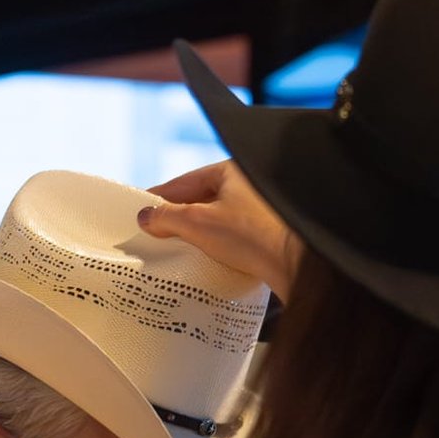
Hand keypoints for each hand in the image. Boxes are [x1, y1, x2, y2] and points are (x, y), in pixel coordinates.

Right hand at [139, 162, 301, 298]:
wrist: (298, 265)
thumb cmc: (253, 236)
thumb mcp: (199, 223)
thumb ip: (167, 217)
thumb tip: (146, 216)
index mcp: (233, 171)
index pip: (185, 181)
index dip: (160, 196)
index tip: (140, 209)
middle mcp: (249, 187)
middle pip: (201, 201)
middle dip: (176, 218)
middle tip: (152, 233)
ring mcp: (260, 213)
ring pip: (217, 221)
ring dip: (196, 235)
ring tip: (174, 251)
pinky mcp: (267, 237)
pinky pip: (232, 239)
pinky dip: (215, 248)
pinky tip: (205, 261)